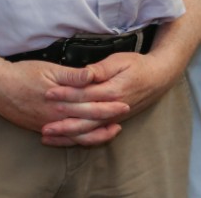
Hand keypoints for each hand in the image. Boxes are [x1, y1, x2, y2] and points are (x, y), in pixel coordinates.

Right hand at [0, 59, 131, 143]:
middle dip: (106, 120)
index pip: (90, 106)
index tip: (124, 103)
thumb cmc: (23, 74)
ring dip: (93, 134)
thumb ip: (72, 75)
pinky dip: (75, 139)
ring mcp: (46, 125)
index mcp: (60, 101)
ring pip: (75, 135)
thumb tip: (91, 75)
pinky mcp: (39, 128)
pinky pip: (61, 139)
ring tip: (109, 132)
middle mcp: (55, 117)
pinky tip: (83, 138)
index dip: (108, 106)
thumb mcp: (50, 69)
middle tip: (123, 117)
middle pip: (86, 122)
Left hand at [39, 51, 179, 146]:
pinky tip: (64, 140)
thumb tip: (86, 73)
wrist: (158, 78)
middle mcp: (113, 108)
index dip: (66, 94)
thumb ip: (102, 69)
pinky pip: (93, 134)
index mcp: (113, 91)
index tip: (48, 93)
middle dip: (62, 120)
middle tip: (42, 121)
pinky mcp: (113, 121)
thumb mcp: (120, 60)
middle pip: (83, 116)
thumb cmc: (138, 66)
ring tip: (47, 135)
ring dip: (66, 133)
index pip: (85, 94)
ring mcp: (113, 117)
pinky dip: (78, 138)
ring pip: (87, 130)